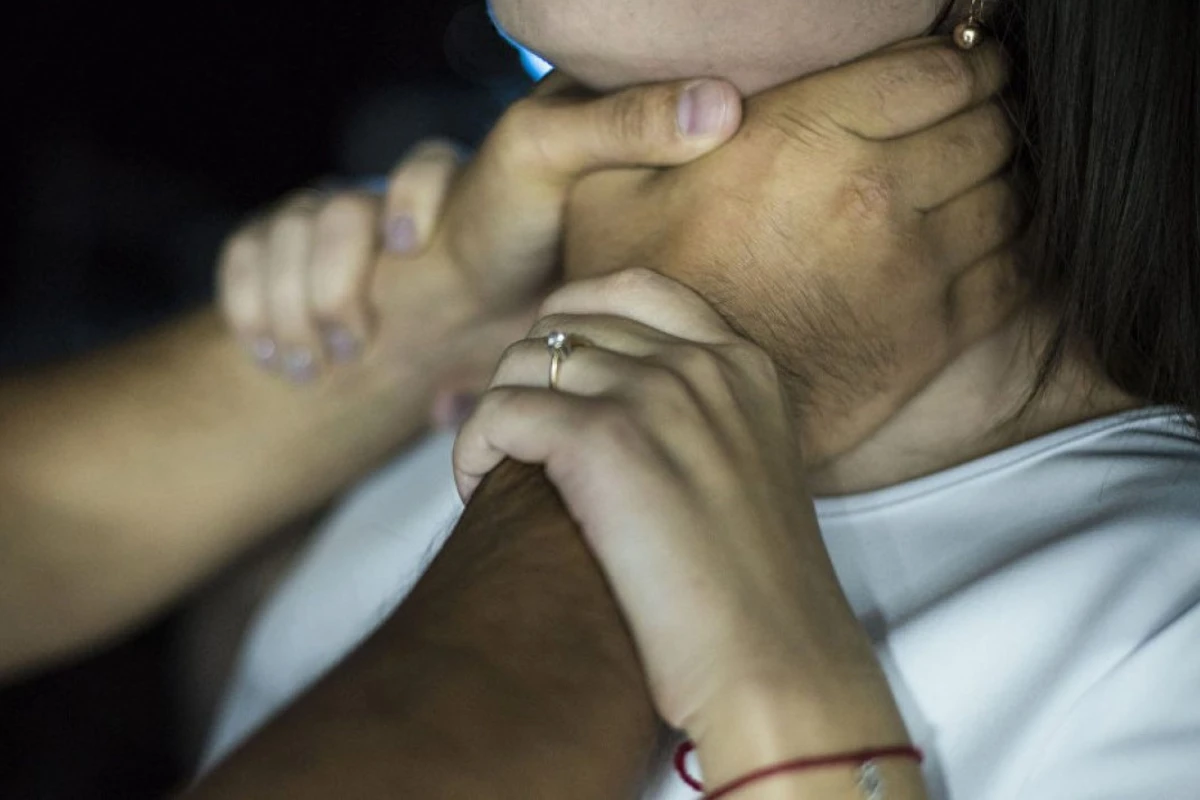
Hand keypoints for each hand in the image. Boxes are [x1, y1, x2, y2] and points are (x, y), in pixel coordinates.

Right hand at [216, 76, 744, 387]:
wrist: (473, 351)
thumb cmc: (535, 269)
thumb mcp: (583, 195)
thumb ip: (633, 133)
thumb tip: (723, 104)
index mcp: (457, 179)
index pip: (412, 171)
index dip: (406, 204)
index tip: (421, 244)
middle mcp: (384, 195)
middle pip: (322, 207)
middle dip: (334, 271)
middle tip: (358, 333)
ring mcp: (336, 227)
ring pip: (279, 237)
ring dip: (294, 304)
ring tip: (320, 362)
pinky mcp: (294, 260)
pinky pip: (242, 262)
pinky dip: (254, 312)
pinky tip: (285, 359)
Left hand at [452, 270, 883, 746]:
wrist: (776, 664)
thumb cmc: (756, 595)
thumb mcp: (746, 471)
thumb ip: (697, 419)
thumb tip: (606, 406)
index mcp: (744, 364)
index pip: (634, 290)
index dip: (571, 316)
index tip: (542, 366)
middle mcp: (700, 365)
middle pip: (565, 324)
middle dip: (523, 375)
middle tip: (513, 437)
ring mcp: (655, 396)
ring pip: (520, 363)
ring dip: (493, 415)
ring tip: (496, 473)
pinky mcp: (604, 442)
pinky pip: (497, 412)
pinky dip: (472, 449)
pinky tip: (478, 490)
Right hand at [562, 40, 1022, 467]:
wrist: (675, 415)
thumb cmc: (640, 298)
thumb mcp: (610, 191)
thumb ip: (654, 119)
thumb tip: (718, 92)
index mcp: (801, 137)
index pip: (937, 70)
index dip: (966, 59)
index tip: (967, 63)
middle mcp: (870, 192)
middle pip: (984, 125)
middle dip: (987, 111)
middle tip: (972, 115)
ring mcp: (913, 266)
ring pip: (1007, 193)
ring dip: (999, 178)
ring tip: (974, 178)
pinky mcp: (934, 333)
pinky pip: (1012, 267)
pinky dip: (1011, 245)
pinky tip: (984, 240)